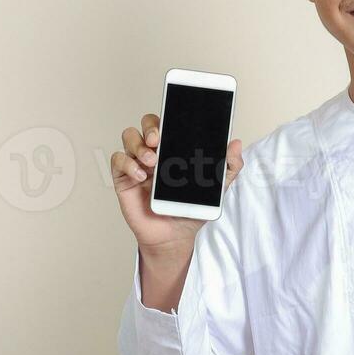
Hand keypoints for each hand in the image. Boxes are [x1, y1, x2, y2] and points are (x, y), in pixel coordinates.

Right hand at [111, 112, 243, 251]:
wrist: (174, 237)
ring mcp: (138, 164)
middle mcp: (154, 152)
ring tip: (152, 160)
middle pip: (146, 124)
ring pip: (129, 136)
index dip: (168, 117)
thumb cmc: (190, 210)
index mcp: (175, 149)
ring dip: (139, 144)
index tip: (173, 121)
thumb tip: (235, 143)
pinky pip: (118, 160)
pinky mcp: (124, 178)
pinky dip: (127, 164)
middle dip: (150, 126)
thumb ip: (228, 167)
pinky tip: (141, 176)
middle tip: (158, 139)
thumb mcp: (217, 189)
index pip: (168, 123)